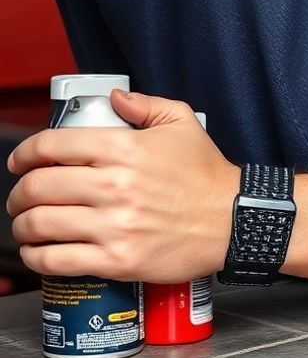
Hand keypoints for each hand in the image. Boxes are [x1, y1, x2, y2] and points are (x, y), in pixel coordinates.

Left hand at [6, 91, 237, 282]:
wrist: (236, 221)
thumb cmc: (208, 178)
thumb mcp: (184, 125)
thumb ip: (146, 104)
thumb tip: (114, 98)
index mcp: (125, 149)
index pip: (52, 146)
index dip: (25, 153)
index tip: (20, 162)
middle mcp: (115, 187)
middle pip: (38, 188)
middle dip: (19, 194)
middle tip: (22, 198)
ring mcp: (114, 226)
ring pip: (40, 225)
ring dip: (22, 226)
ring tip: (27, 226)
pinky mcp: (118, 260)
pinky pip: (56, 260)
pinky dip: (36, 257)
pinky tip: (38, 252)